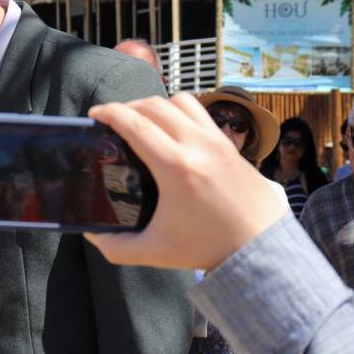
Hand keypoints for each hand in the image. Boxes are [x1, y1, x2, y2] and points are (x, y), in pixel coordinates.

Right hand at [83, 94, 285, 270]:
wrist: (260, 246)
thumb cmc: (209, 248)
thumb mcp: (155, 252)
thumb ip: (116, 246)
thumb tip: (92, 233)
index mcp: (176, 167)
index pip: (135, 123)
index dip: (109, 112)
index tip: (95, 114)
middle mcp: (197, 145)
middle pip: (154, 105)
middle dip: (128, 106)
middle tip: (114, 120)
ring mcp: (216, 141)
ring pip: (179, 100)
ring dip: (156, 104)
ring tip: (143, 120)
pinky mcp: (229, 143)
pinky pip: (199, 112)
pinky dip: (179, 112)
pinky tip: (171, 130)